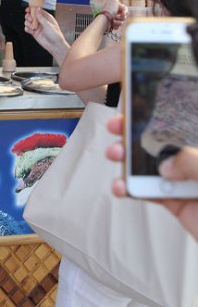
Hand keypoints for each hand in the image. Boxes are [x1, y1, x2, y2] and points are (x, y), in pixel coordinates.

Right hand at [25, 7, 68, 63]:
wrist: (55, 46)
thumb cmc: (55, 34)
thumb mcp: (48, 25)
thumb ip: (41, 17)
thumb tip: (37, 8)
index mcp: (46, 17)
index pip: (37, 10)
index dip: (32, 9)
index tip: (27, 10)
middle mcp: (41, 21)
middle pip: (31, 15)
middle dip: (29, 17)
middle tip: (31, 20)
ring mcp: (37, 27)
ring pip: (28, 22)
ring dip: (28, 23)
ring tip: (32, 27)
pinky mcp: (34, 32)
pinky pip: (27, 28)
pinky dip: (27, 29)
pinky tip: (31, 31)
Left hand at [101, 0, 127, 28]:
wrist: (104, 22)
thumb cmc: (108, 10)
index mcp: (114, 6)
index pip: (125, 10)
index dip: (125, 12)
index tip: (122, 13)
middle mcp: (114, 12)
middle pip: (124, 16)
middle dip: (121, 18)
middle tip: (116, 17)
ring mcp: (113, 19)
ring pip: (121, 22)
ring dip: (118, 22)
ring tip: (112, 21)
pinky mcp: (112, 25)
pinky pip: (118, 27)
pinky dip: (116, 27)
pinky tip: (112, 25)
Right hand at [106, 114, 197, 240]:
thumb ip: (192, 162)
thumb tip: (165, 164)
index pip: (189, 118)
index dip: (168, 107)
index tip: (143, 102)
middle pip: (168, 137)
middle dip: (141, 131)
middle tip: (119, 125)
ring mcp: (191, 182)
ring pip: (156, 164)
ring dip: (130, 159)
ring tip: (115, 154)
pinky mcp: (181, 204)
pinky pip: (152, 192)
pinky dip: (133, 189)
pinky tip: (121, 186)